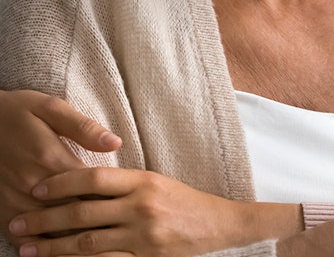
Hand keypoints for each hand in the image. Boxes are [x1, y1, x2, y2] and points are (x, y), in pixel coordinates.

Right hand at [0, 90, 120, 238]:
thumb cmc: (20, 112)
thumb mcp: (51, 108)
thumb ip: (84, 127)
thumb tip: (115, 142)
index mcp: (51, 159)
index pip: (90, 188)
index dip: (113, 199)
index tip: (131, 206)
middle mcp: (32, 187)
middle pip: (73, 216)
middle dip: (98, 223)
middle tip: (122, 231)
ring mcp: (16, 203)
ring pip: (50, 234)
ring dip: (74, 242)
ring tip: (100, 246)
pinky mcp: (3, 213)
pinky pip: (26, 241)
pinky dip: (45, 249)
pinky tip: (64, 252)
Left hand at [7, 166, 299, 256]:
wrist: (220, 223)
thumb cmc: (185, 202)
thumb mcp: (157, 184)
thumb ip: (124, 186)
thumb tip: (83, 186)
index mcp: (143, 180)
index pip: (94, 177)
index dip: (62, 183)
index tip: (37, 189)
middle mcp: (141, 204)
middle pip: (83, 211)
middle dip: (45, 218)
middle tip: (17, 223)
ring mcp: (142, 234)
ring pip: (86, 241)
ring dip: (52, 247)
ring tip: (26, 250)